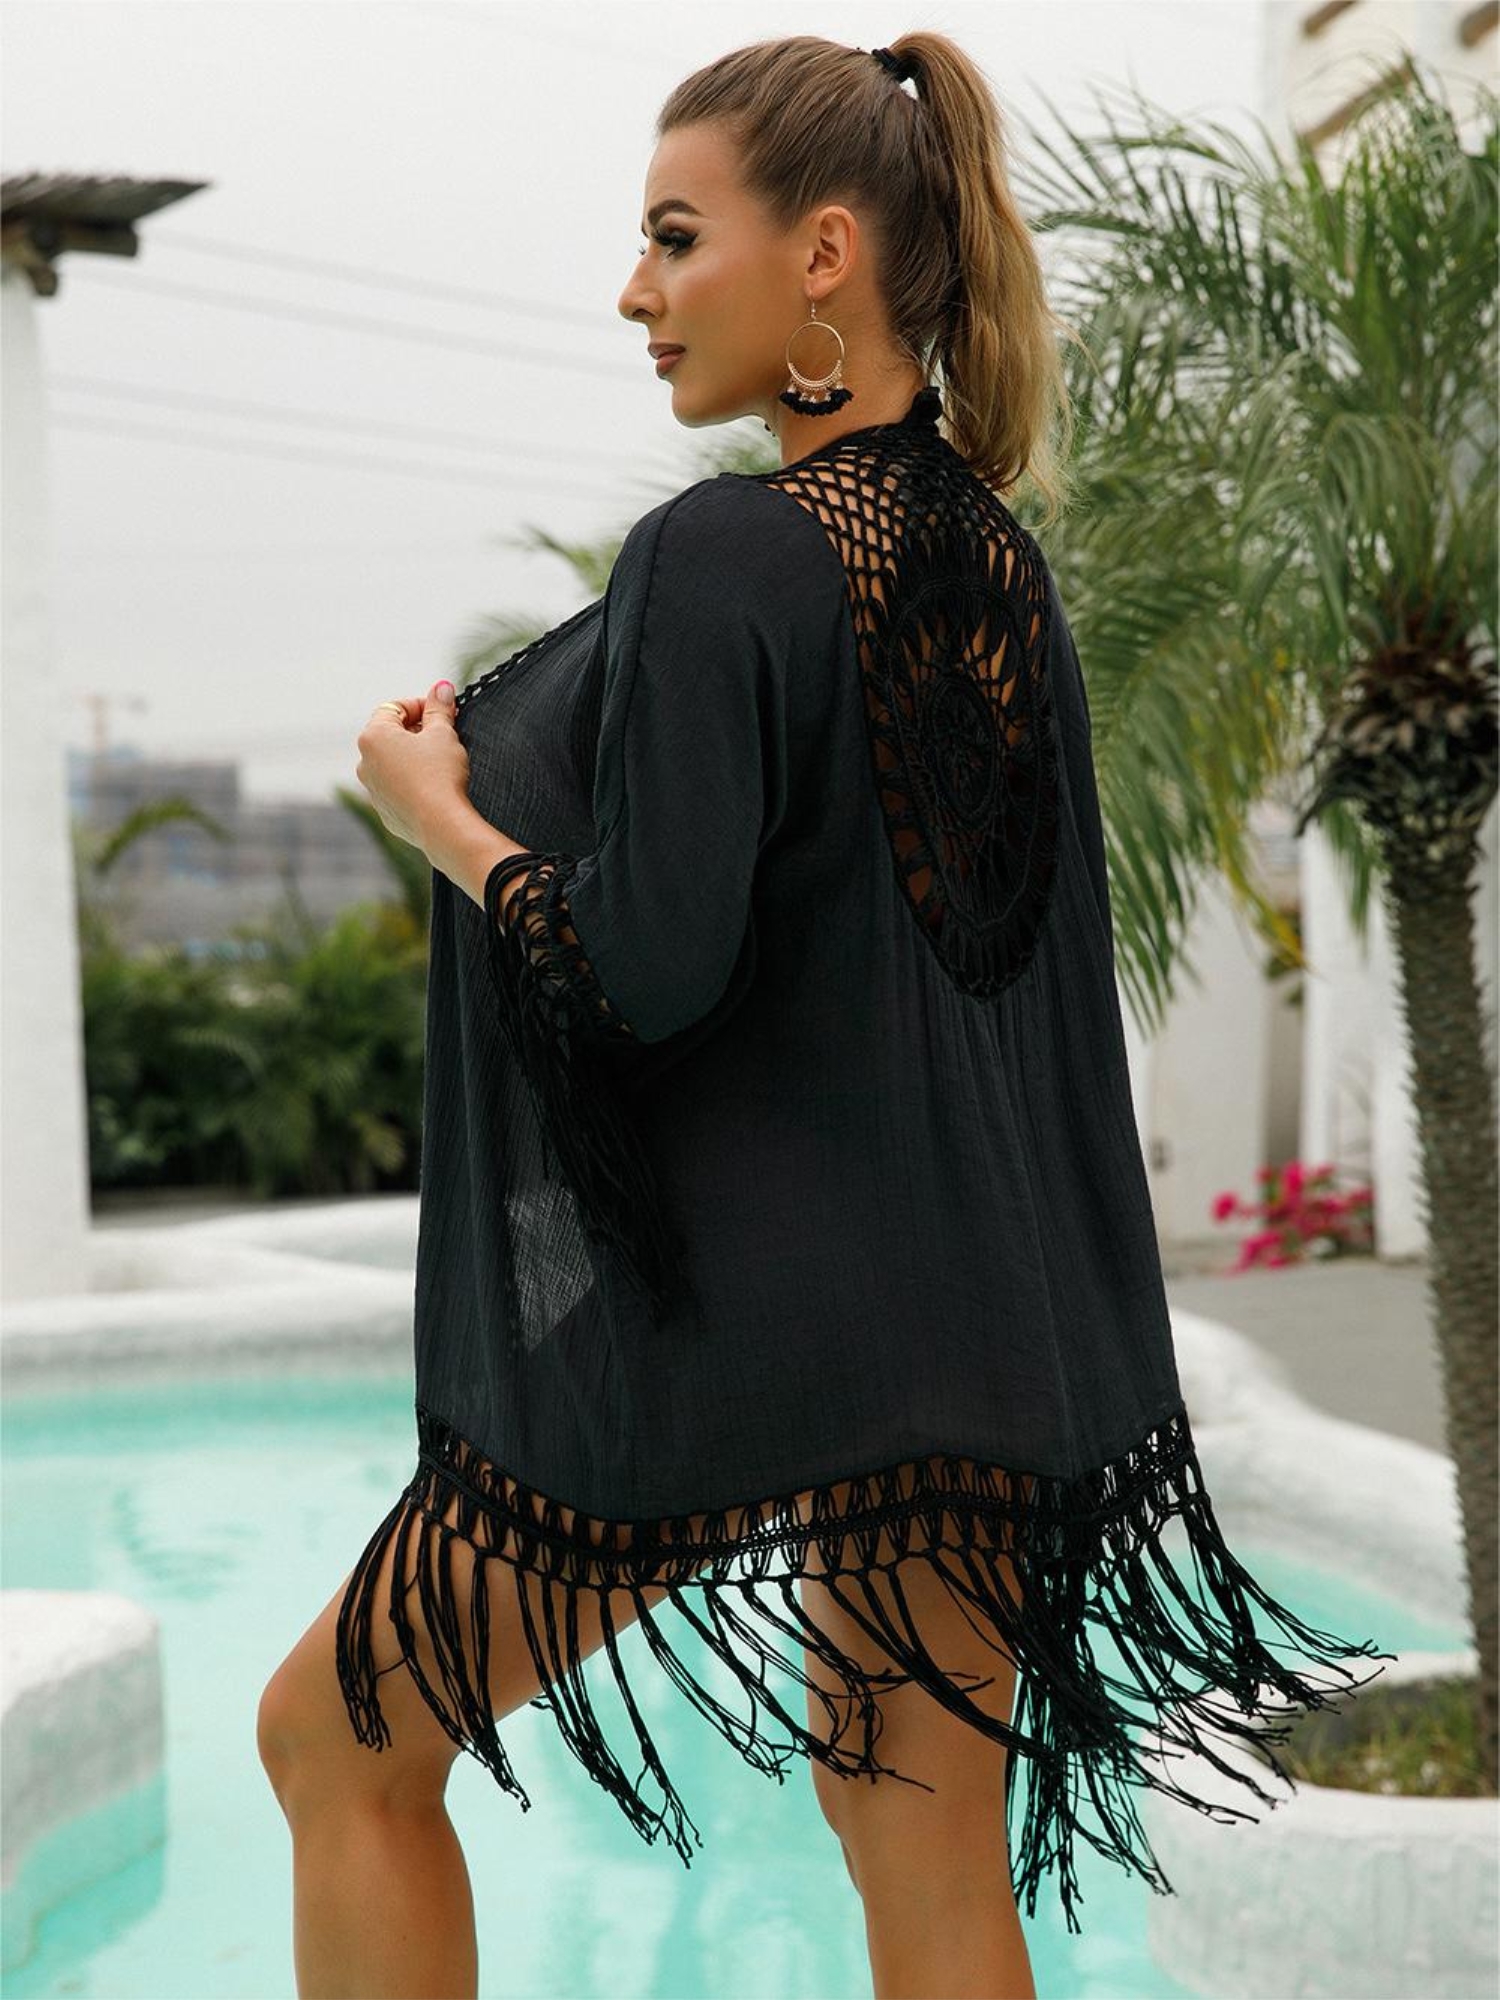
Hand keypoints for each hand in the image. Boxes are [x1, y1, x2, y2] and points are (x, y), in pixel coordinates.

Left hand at [355, 681, 470, 853]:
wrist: (441, 824)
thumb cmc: (440, 774)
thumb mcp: (443, 733)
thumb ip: (439, 708)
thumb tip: (441, 688)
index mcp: (373, 737)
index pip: (394, 708)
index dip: (422, 705)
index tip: (444, 710)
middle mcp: (365, 763)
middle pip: (391, 735)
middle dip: (418, 730)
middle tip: (446, 732)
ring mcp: (373, 790)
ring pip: (392, 763)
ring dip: (413, 756)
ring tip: (442, 760)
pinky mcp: (385, 812)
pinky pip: (398, 788)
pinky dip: (412, 782)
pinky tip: (435, 785)